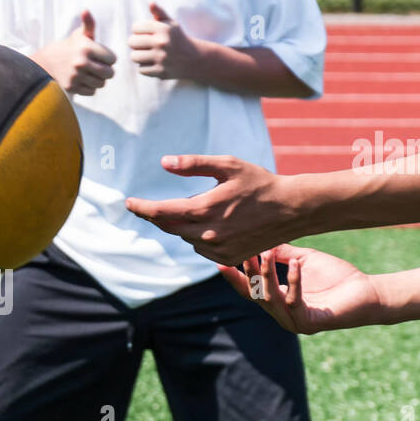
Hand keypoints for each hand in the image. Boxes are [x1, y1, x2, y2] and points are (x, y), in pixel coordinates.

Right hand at [31, 10, 116, 95]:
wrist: (49, 61)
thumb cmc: (71, 46)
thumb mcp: (80, 34)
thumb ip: (89, 23)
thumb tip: (85, 10)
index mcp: (86, 48)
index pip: (113, 59)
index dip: (109, 58)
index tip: (101, 56)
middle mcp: (81, 62)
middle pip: (110, 73)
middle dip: (107, 71)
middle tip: (99, 67)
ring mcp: (76, 76)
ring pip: (101, 84)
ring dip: (99, 80)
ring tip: (92, 73)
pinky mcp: (72, 87)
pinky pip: (92, 91)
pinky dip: (90, 87)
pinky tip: (84, 80)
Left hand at [126, 154, 310, 265]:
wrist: (291, 209)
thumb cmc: (259, 182)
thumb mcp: (227, 165)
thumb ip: (193, 163)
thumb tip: (164, 162)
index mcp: (204, 209)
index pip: (159, 212)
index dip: (141, 208)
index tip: (128, 203)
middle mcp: (207, 234)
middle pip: (169, 227)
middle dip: (157, 216)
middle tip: (147, 207)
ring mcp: (217, 250)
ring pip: (186, 238)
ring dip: (183, 225)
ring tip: (198, 208)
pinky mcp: (228, 258)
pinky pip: (202, 248)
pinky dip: (199, 236)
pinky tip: (212, 224)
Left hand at [128, 4, 203, 79]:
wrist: (193, 59)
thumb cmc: (177, 38)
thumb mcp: (171, 23)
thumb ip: (159, 12)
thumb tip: (151, 3)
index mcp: (163, 28)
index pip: (135, 27)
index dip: (138, 30)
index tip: (145, 33)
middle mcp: (162, 42)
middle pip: (131, 42)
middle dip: (136, 43)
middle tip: (144, 45)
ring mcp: (161, 58)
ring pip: (134, 57)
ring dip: (139, 56)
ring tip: (148, 54)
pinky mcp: (160, 71)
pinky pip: (140, 69)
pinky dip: (145, 67)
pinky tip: (154, 63)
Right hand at [218, 245, 385, 334]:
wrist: (368, 291)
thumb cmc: (338, 276)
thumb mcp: (304, 260)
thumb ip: (284, 254)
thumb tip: (263, 240)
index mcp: (279, 301)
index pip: (250, 290)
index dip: (235, 277)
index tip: (220, 261)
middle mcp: (283, 315)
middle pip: (256, 294)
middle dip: (249, 272)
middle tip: (243, 252)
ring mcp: (294, 322)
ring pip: (270, 299)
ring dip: (267, 276)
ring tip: (265, 254)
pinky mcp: (310, 323)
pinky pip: (294, 301)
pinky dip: (293, 281)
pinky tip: (295, 264)